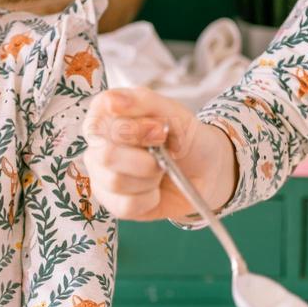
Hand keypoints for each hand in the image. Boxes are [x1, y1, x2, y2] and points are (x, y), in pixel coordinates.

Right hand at [82, 87, 235, 220]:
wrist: (208, 171)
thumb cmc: (187, 138)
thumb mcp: (174, 112)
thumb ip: (144, 102)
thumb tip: (112, 101)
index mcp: (108, 115)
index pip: (101, 118)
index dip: (133, 128)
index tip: (159, 129)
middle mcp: (99, 145)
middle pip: (106, 154)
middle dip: (145, 157)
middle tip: (167, 152)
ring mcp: (103, 176)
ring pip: (116, 181)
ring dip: (150, 176)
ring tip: (161, 169)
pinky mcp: (114, 204)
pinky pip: (126, 205)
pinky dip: (150, 197)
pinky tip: (156, 189)